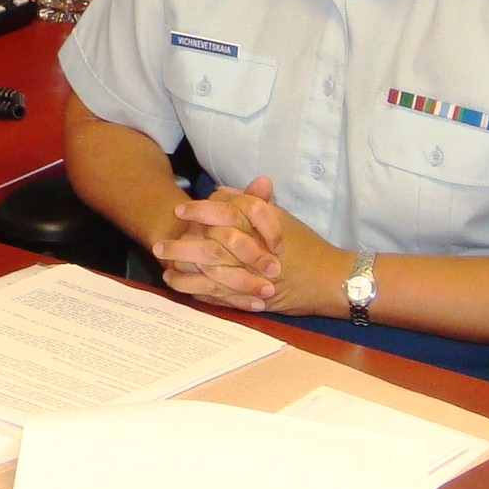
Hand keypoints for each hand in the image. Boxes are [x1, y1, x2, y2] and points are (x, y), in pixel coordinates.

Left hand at [155, 178, 348, 317]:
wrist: (329, 278)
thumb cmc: (306, 245)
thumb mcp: (280, 217)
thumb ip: (251, 203)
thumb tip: (223, 191)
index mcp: (258, 226)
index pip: (221, 214)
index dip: (198, 212)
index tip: (180, 211)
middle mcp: (251, 251)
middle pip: (208, 247)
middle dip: (181, 247)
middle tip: (159, 247)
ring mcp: (251, 277)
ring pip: (210, 276)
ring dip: (185, 275)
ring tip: (165, 272)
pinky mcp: (251, 297)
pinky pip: (220, 297)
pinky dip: (200, 293)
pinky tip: (185, 290)